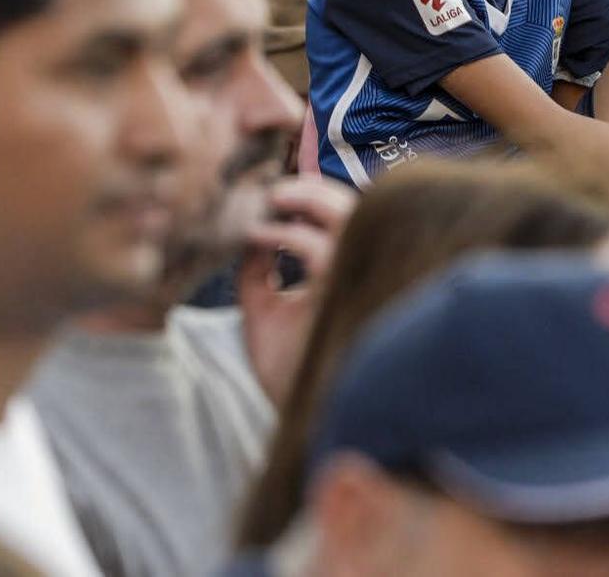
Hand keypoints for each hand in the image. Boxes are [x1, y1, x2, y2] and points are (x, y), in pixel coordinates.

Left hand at [237, 175, 356, 404]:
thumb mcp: (263, 311)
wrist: (294, 418)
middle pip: (358, 210)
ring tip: (272, 199)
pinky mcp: (341, 301)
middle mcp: (360, 277)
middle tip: (275, 190)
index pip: (348, 221)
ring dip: (308, 202)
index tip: (277, 191)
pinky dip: (290, 235)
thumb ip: (256, 272)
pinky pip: (323, 252)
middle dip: (315, 192)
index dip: (318, 196)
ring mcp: (354, 286)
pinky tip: (261, 235)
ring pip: (349, 220)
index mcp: (347, 278)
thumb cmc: (288, 372)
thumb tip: (247, 233)